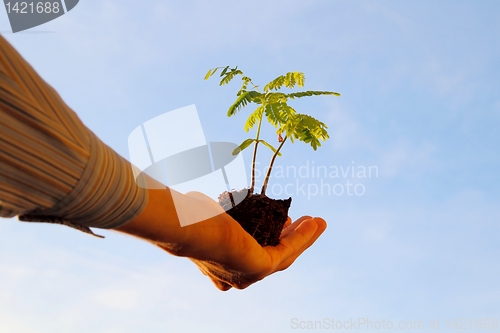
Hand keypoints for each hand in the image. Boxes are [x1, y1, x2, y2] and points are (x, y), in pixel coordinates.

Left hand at [117, 184, 326, 290]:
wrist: (187, 224)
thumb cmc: (191, 216)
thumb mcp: (208, 213)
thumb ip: (216, 211)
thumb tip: (206, 196)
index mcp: (221, 264)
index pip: (254, 251)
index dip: (272, 237)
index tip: (284, 221)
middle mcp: (235, 275)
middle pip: (273, 255)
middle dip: (292, 238)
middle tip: (305, 222)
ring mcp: (248, 275)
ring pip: (285, 255)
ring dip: (304, 238)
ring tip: (318, 222)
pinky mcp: (261, 268)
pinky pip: (288, 250)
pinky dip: (303, 237)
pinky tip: (314, 224)